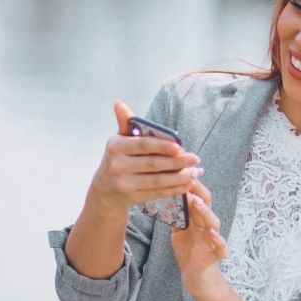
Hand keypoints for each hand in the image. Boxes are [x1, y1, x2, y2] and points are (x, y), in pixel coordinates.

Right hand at [87, 100, 202, 212]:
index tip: (180, 147)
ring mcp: (124, 184)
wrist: (104, 190)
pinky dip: (174, 189)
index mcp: (116, 147)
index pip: (143, 145)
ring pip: (157, 181)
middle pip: (153, 164)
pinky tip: (187, 185)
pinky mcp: (132, 198)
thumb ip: (124, 123)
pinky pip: (157, 193)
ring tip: (196, 173)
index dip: (162, 146)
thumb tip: (118, 102)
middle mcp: (118, 166)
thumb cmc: (118, 159)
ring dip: (179, 177)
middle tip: (195, 159)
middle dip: (177, 162)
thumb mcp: (118, 141)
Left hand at [170, 179, 227, 292]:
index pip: (195, 195)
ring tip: (195, 201)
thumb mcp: (178, 230)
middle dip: (197, 190)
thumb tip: (163, 197)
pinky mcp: (216, 254)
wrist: (197, 277)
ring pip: (213, 221)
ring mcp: (213, 239)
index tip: (178, 168)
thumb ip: (175, 215)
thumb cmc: (189, 251)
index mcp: (197, 218)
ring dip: (204, 211)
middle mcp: (207, 225)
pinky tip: (213, 234)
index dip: (189, 183)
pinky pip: (221, 246)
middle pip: (206, 203)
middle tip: (187, 177)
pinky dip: (219, 241)